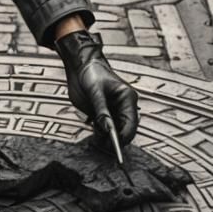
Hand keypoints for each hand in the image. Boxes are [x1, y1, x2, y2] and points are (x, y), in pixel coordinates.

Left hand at [56, 30, 138, 144]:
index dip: (124, 137)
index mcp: (127, 99)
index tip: (114, 146)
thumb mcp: (95, 91)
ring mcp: (115, 111)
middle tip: (102, 144)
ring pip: (116, 132)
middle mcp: (124, 107)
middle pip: (125, 131)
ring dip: (108, 138)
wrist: (81, 65)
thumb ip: (101, 110)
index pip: (131, 124)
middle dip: (115, 140)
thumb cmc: (91, 72)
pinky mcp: (105, 113)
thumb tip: (107, 129)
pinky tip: (95, 132)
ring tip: (97, 138)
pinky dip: (102, 134)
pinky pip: (107, 129)